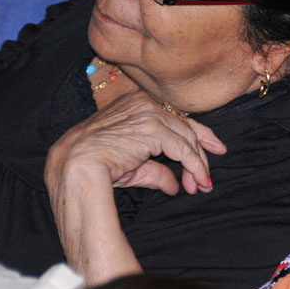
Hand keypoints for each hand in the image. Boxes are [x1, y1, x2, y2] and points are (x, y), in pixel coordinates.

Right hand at [45, 90, 225, 196]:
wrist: (75, 167)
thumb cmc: (94, 165)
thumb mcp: (130, 166)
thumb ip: (153, 170)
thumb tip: (173, 186)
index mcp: (134, 103)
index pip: (173, 116)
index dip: (197, 134)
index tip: (213, 148)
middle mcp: (143, 103)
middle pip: (184, 126)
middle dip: (201, 152)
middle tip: (208, 176)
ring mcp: (148, 113)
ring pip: (186, 138)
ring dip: (197, 165)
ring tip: (201, 185)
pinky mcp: (153, 129)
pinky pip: (183, 149)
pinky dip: (195, 167)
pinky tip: (198, 181)